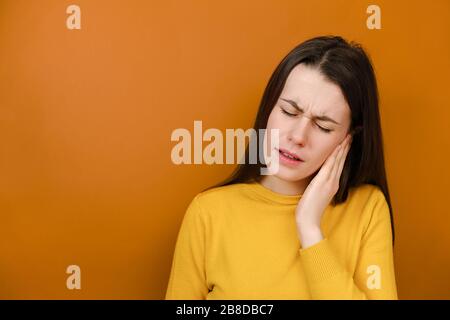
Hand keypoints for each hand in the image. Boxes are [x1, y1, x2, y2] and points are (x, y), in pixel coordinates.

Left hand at [295, 133, 352, 247]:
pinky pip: (331, 165)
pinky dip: (335, 155)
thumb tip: (315, 180)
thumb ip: (317, 186)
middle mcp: (333, 182)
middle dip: (346, 147)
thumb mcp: (314, 194)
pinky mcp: (323, 182)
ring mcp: (330, 182)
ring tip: (348, 136)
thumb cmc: (308, 210)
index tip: (346, 141)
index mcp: (332, 184)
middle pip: (341, 160)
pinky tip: (338, 145)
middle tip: (352, 134)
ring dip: (343, 147)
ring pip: (338, 160)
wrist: (308, 221)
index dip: (343, 153)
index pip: (339, 165)